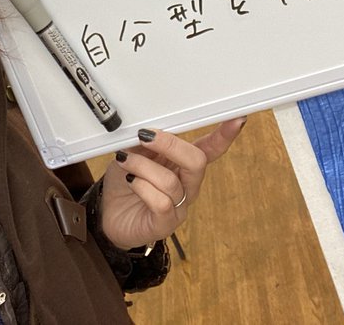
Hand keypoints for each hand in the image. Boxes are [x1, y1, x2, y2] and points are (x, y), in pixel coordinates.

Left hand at [98, 118, 246, 249]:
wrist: (107, 215)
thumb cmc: (124, 183)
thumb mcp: (132, 153)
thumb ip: (144, 143)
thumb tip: (149, 130)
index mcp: (183, 164)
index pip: (210, 148)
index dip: (224, 135)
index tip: (237, 119)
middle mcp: (187, 185)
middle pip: (196, 162)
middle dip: (170, 145)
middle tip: (145, 136)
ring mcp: (179, 206)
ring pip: (171, 181)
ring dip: (143, 165)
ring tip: (125, 161)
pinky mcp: (165, 224)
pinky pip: (162, 203)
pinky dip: (142, 187)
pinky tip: (131, 181)